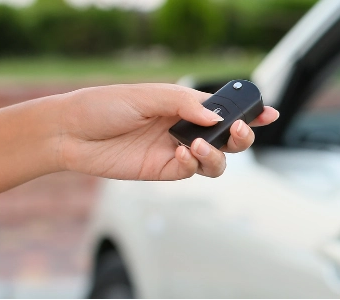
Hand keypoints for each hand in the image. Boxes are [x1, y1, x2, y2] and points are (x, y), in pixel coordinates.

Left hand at [55, 83, 278, 179]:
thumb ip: (183, 104)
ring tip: (198, 144)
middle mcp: (186, 129)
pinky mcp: (164, 171)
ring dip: (217, 153)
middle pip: (229, 137)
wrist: (71, 133)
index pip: (224, 109)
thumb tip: (213, 116)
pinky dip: (193, 163)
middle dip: (242, 135)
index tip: (268, 112)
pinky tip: (180, 154)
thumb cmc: (105, 106)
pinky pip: (192, 171)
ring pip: (217, 160)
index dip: (248, 112)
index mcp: (185, 106)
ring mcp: (177, 151)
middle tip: (237, 130)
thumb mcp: (147, 95)